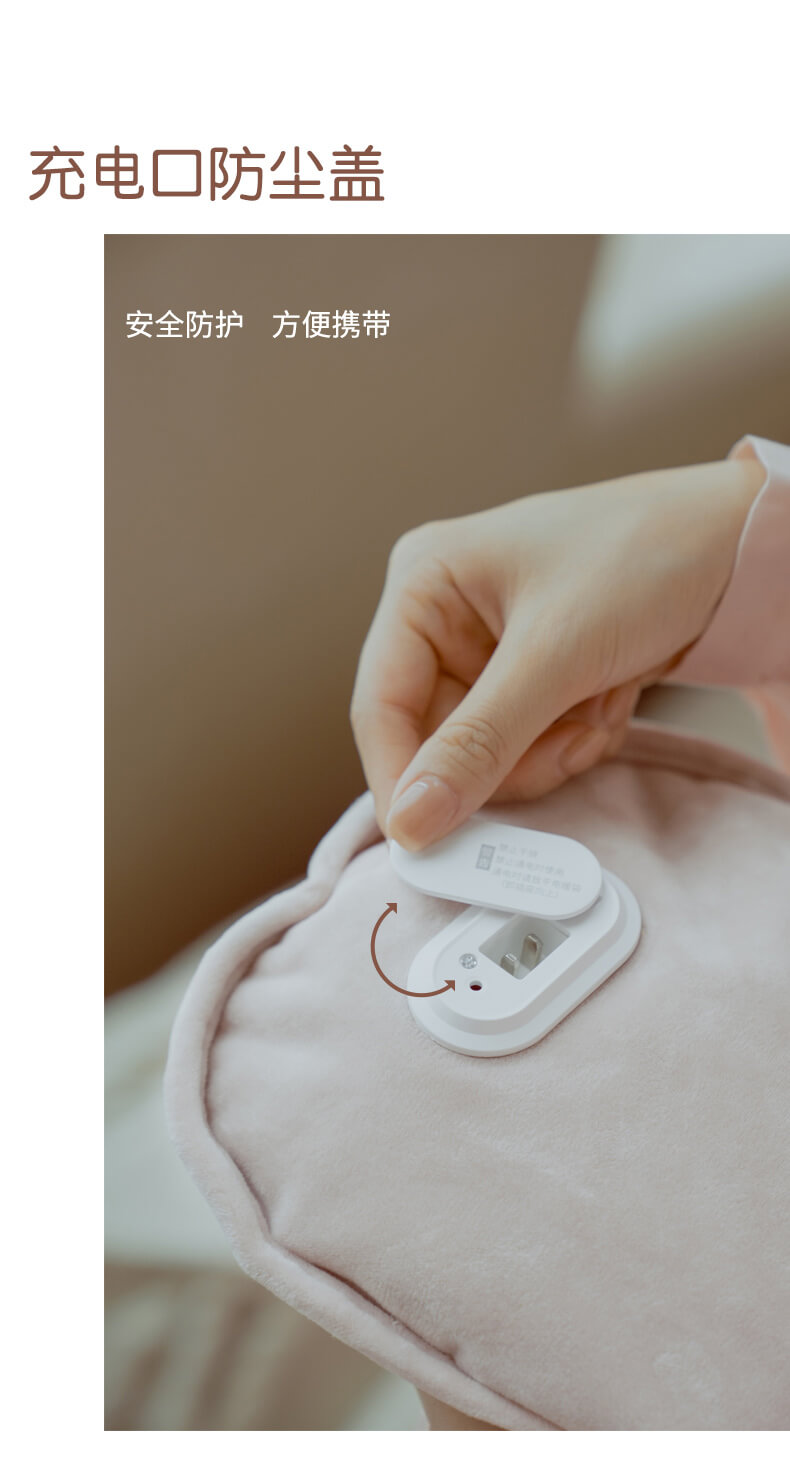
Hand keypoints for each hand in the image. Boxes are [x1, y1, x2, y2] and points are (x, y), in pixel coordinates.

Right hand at [351, 458, 762, 848]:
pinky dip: (577, 738)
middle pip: (439, 740)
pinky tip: (612, 694)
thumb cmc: (645, 553)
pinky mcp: (536, 677)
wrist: (739, 544)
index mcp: (424, 583)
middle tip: (566, 740)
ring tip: (599, 700)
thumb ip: (479, 743)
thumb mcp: (555, 654)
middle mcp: (446, 616)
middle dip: (511, 755)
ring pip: (490, 755)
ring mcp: (492, 651)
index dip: (403, 778)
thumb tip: (411, 820)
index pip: (382, 705)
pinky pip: (532, 747)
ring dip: (552, 748)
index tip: (428, 842)